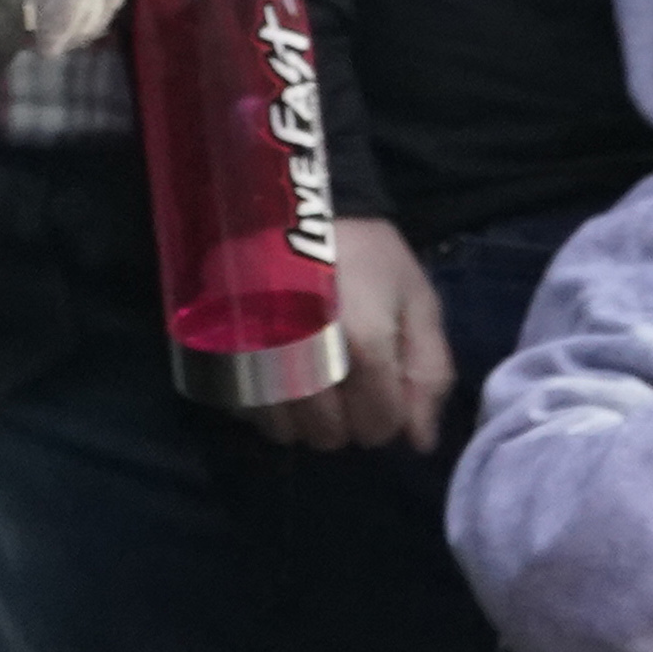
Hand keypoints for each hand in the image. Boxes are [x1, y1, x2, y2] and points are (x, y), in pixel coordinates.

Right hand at [251, 220, 457, 452]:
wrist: (289, 211)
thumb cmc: (363, 253)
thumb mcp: (415, 296)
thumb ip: (429, 368)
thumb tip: (421, 440)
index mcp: (363, 342)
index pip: (379, 424)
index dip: (390, 415)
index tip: (385, 388)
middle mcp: (308, 362)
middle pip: (332, 436)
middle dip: (349, 420)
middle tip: (350, 382)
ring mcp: (260, 364)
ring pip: (289, 433)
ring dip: (307, 420)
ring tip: (316, 380)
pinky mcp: (223, 360)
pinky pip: (251, 414)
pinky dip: (270, 408)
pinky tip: (283, 376)